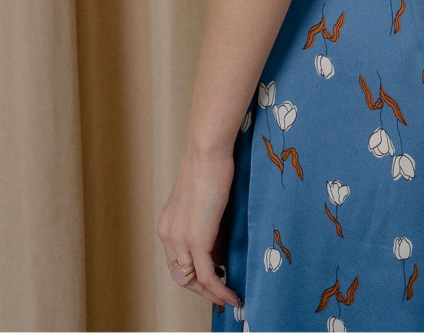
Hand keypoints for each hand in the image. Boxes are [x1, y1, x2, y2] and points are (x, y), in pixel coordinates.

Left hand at [157, 142, 241, 308]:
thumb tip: (219, 249)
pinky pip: (208, 276)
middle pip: (181, 276)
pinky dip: (220, 289)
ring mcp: (180, 239)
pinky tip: (233, 293)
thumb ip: (205, 224)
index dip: (194, 276)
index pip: (176, 262)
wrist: (207, 150)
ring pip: (193, 280)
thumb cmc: (210, 165)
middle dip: (202, 290)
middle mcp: (168, 235)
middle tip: (223, 294)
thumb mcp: (202, 200)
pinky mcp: (197, 240)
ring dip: (213, 294)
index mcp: (167, 225)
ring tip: (230, 297)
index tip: (214, 280)